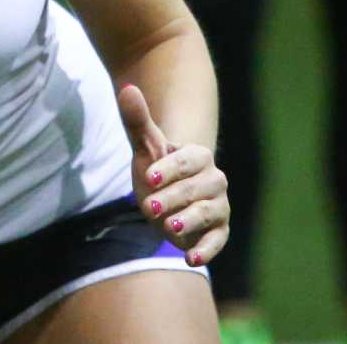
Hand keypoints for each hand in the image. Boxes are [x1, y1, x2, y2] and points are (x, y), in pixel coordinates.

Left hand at [117, 83, 228, 268]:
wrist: (169, 195)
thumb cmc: (156, 169)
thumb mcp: (144, 146)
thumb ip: (137, 120)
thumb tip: (127, 88)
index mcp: (199, 157)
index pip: (187, 161)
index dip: (169, 168)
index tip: (148, 175)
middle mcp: (215, 180)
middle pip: (196, 189)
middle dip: (172, 198)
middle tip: (148, 207)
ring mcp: (219, 206)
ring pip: (207, 213)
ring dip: (188, 221)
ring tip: (168, 228)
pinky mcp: (219, 231)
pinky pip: (217, 241)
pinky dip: (206, 250)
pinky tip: (189, 258)